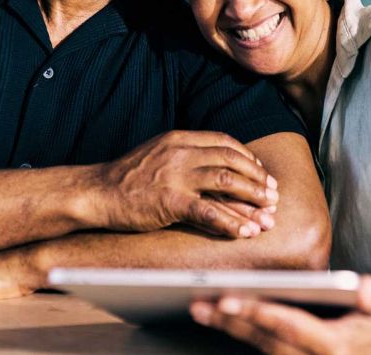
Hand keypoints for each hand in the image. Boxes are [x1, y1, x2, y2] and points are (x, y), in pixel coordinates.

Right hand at [93, 130, 278, 238]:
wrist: (97, 191)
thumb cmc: (127, 177)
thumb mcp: (158, 153)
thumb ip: (185, 155)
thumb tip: (216, 168)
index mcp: (179, 138)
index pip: (224, 142)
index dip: (247, 158)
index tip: (261, 173)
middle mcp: (181, 152)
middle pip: (232, 160)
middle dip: (257, 179)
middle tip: (273, 195)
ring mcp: (176, 175)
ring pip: (227, 182)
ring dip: (252, 199)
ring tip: (268, 214)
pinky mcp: (170, 200)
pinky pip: (209, 211)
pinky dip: (231, 222)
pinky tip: (244, 232)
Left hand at [190, 276, 370, 354]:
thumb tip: (364, 287)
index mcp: (339, 348)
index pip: (290, 328)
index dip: (258, 313)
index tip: (230, 299)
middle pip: (267, 341)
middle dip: (232, 323)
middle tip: (200, 304)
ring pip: (264, 349)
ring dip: (233, 330)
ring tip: (201, 308)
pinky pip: (271, 352)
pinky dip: (247, 336)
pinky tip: (225, 319)